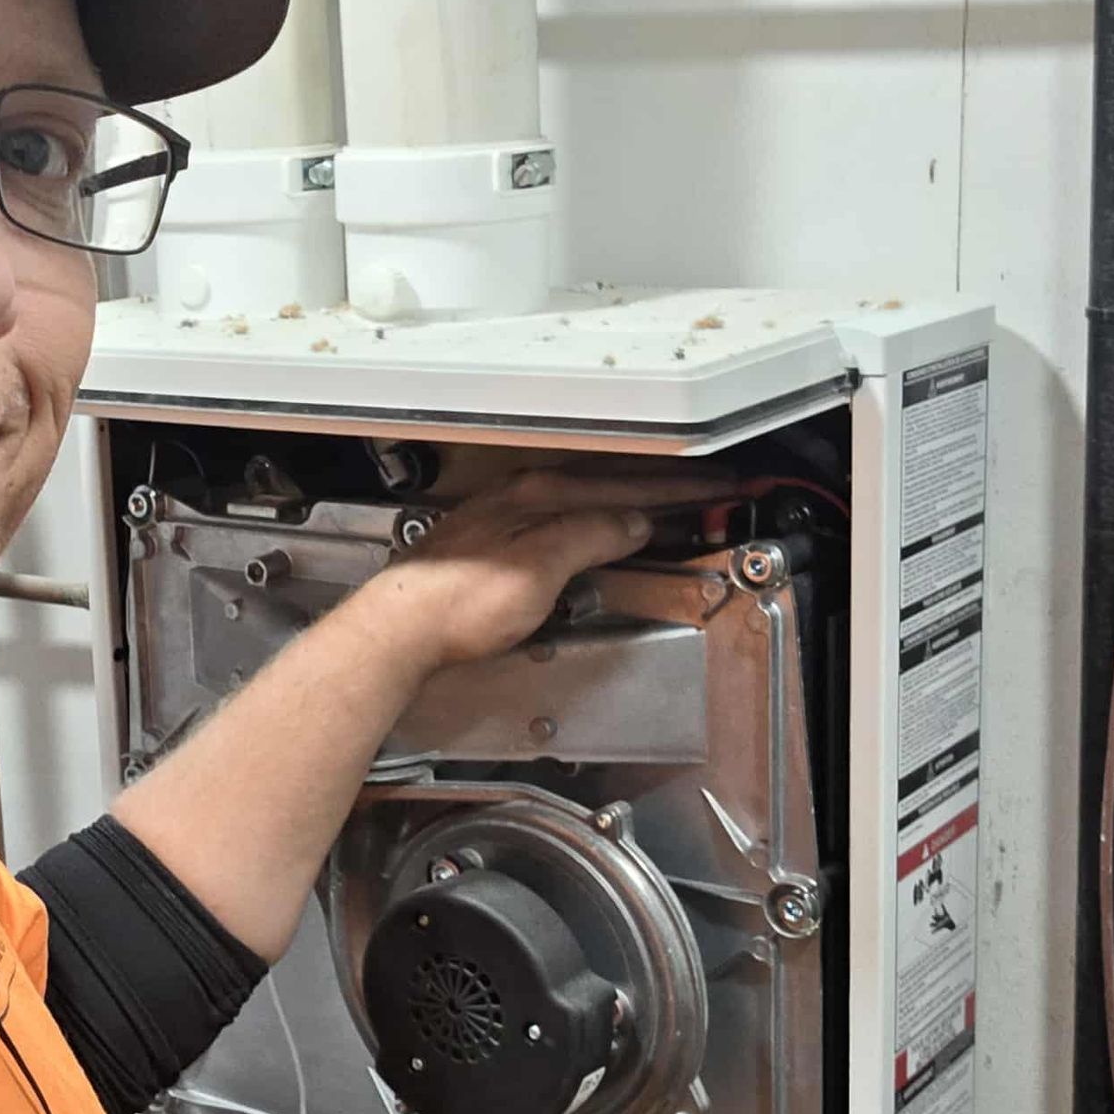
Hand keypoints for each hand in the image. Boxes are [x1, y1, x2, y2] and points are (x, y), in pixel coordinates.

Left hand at [341, 467, 695, 679]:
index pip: (624, 486)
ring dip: (630, 500)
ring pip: (586, 498)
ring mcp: (506, 517)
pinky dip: (597, 520)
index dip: (675, 489)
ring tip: (668, 503)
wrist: (399, 630)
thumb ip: (588, 537)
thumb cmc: (457, 603)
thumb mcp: (538, 569)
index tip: (714, 488)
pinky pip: (564, 519)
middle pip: (607, 484)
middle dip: (661, 486)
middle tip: (706, 488)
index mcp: (537, 494)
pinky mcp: (495, 544)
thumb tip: (632, 522)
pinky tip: (602, 531)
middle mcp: (521, 496)